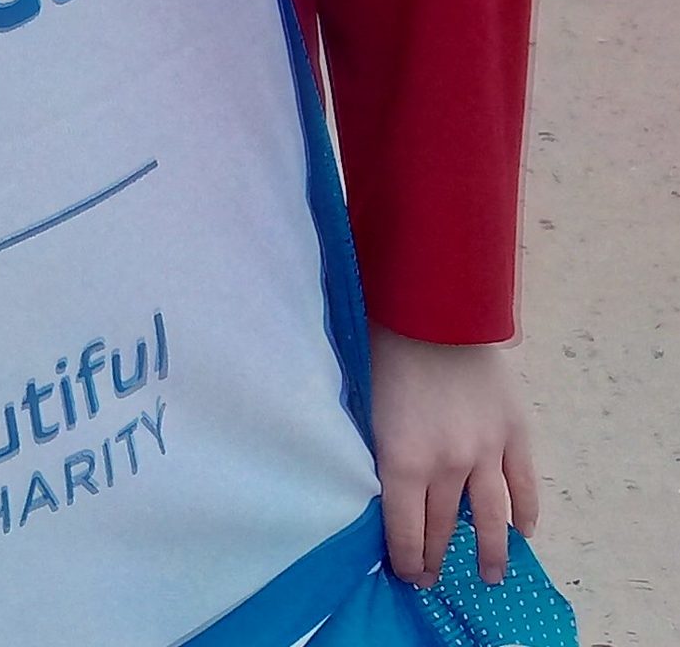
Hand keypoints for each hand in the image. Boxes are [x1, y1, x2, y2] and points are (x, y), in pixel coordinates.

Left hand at [370, 326, 539, 584]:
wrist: (433, 313)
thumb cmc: (383, 355)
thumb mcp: (366, 413)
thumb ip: (382, 457)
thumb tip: (386, 496)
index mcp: (404, 462)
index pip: (405, 529)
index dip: (406, 558)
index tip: (408, 575)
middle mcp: (449, 466)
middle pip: (444, 527)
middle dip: (437, 557)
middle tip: (433, 578)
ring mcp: (488, 452)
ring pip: (492, 518)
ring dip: (490, 552)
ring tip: (489, 576)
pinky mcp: (515, 434)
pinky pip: (524, 486)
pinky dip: (526, 513)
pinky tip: (523, 532)